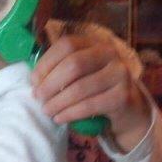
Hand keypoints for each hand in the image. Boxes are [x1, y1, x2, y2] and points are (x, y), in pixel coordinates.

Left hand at [31, 30, 150, 151]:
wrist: (128, 109)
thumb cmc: (97, 89)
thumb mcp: (82, 73)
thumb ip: (62, 69)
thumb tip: (35, 79)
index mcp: (95, 43)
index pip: (67, 45)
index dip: (46, 63)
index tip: (34, 81)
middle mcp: (110, 54)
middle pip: (73, 65)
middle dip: (50, 83)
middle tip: (39, 98)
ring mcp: (119, 74)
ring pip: (80, 88)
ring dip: (58, 102)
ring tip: (47, 111)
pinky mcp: (122, 96)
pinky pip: (89, 105)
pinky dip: (70, 113)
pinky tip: (60, 118)